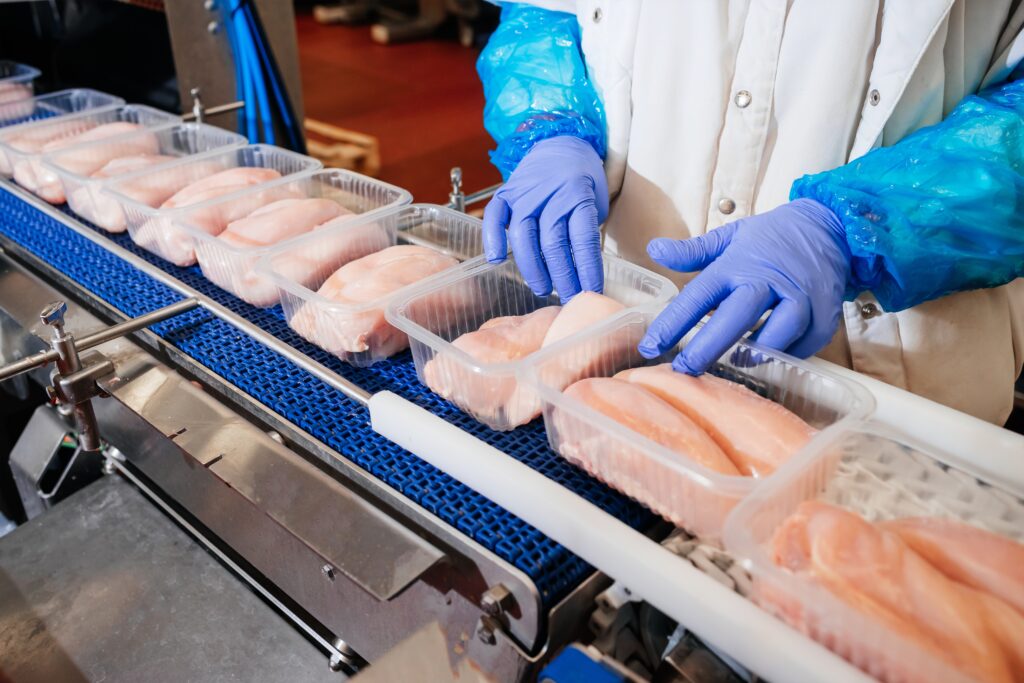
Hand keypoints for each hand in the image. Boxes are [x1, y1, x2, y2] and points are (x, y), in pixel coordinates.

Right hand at [482, 136, 608, 301]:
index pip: (583, 239)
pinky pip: (495, 217)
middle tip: (569, 296)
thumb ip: (586, 232)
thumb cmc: (582, 180)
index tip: (592, 291)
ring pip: (525, 237)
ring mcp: (525, 193)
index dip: (587, 269)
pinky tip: (496, 259)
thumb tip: (582, 274)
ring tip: (544, 288)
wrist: (561, 144)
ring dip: (534, 269)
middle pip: (553, 243)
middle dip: (563, 276)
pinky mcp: (506, 193)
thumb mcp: (595, 203)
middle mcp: (550, 194)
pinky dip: (492, 238)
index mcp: (578, 195)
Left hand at [638, 199, 850, 373]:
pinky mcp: (826, 312)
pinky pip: (806, 342)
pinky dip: (788, 353)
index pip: (698, 295)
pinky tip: (769, 359)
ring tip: (731, 364)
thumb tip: (654, 250)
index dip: (673, 323)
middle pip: (735, 318)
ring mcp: (801, 296)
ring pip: (778, 332)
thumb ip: (692, 251)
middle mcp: (768, 280)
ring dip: (754, 353)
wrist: (829, 225)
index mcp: (737, 263)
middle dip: (707, 348)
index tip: (650, 346)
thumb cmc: (771, 237)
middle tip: (683, 369)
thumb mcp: (729, 237)